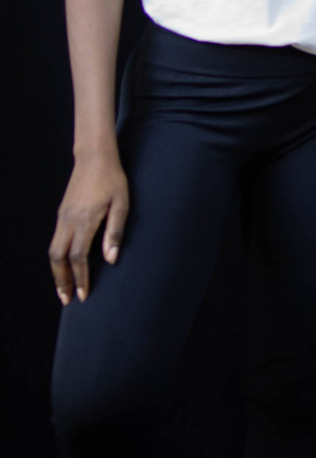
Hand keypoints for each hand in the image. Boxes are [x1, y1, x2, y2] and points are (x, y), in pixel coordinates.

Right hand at [49, 148, 128, 303]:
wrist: (94, 158)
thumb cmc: (112, 180)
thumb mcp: (121, 205)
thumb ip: (115, 232)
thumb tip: (111, 259)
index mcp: (84, 221)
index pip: (78, 257)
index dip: (80, 278)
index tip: (83, 294)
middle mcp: (68, 221)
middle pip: (58, 258)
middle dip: (61, 281)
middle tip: (66, 299)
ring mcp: (62, 217)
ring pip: (53, 250)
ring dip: (57, 271)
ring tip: (63, 288)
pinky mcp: (62, 213)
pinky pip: (55, 240)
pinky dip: (57, 257)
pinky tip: (64, 265)